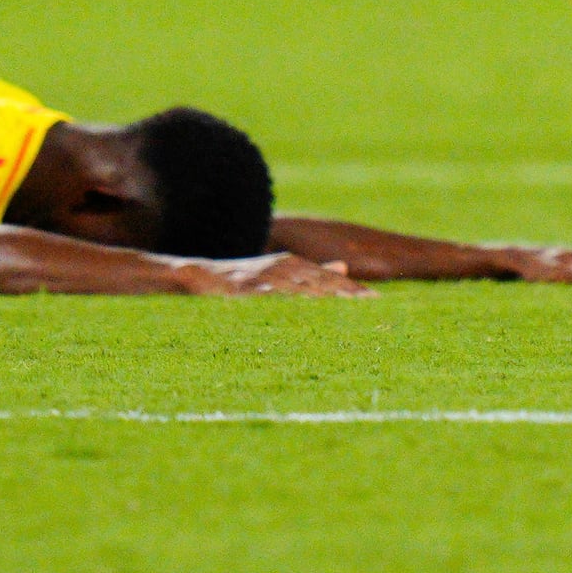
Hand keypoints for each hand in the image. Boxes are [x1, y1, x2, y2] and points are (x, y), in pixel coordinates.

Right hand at [204, 253, 368, 297]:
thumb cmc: (242, 277)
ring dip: (322, 298)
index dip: (351, 288)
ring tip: (344, 308)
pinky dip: (284, 302)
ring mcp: (263, 277)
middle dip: (345, 292)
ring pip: (297, 289)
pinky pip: (268, 297)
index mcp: (292, 263)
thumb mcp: (279, 270)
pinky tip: (298, 310)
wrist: (196, 273)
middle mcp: (282, 266)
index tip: (375, 300)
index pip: (328, 277)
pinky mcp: (245, 289)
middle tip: (371, 305)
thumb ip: (311, 271)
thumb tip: (345, 266)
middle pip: (319, 281)